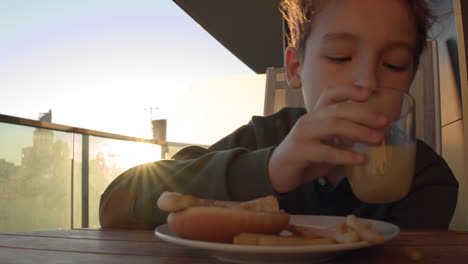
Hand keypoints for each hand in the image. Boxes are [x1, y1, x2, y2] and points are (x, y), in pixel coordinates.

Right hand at [268, 85, 388, 192]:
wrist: (278, 172)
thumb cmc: (306, 157)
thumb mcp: (326, 144)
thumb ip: (344, 139)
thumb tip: (375, 138)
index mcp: (315, 115)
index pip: (331, 94)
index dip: (350, 90)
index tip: (369, 93)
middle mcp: (309, 120)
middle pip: (338, 109)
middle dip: (364, 114)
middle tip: (384, 122)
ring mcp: (303, 134)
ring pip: (333, 125)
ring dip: (358, 131)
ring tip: (377, 139)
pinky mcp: (300, 151)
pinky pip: (325, 151)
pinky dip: (345, 155)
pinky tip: (360, 160)